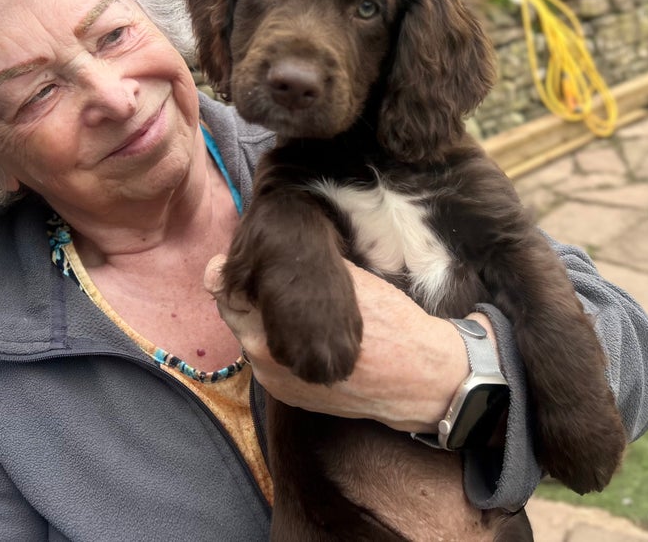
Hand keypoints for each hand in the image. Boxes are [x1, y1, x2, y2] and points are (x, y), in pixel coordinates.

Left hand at [205, 255, 492, 433]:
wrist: (420, 379)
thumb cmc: (388, 322)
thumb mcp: (344, 280)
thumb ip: (300, 267)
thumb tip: (268, 249)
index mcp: (268, 332)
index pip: (227, 295)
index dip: (235, 273)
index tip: (247, 260)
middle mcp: (264, 364)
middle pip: (239, 319)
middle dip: (252, 297)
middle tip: (276, 277)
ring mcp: (277, 385)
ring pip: (256, 341)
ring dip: (268, 321)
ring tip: (295, 302)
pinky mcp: (293, 398)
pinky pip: (275, 362)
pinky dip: (283, 344)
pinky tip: (306, 329)